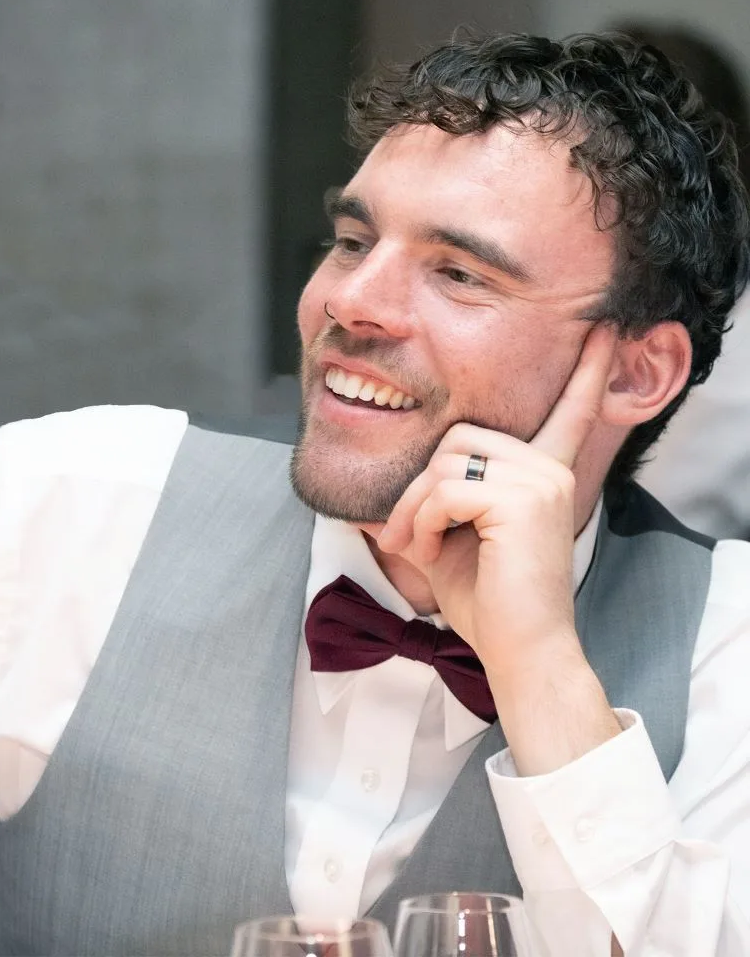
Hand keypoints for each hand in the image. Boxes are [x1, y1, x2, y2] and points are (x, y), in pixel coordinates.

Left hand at [376, 325, 622, 770]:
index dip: (586, 372)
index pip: (568, 411)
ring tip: (416, 547)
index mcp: (544, 473)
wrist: (520, 652)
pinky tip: (425, 551)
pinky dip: (419, 521)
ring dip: (414, 508)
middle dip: (419, 488)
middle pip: (456, 437)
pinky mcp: (521, 498)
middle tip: (407, 535)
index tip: (604, 331)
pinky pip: (443, 488)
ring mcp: (540, 479)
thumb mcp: (450, 539)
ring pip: (444, 462)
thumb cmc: (488, 601)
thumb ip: (433, 502)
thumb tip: (377, 500)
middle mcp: (549, 468)